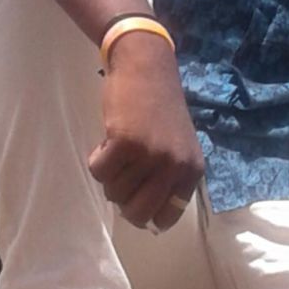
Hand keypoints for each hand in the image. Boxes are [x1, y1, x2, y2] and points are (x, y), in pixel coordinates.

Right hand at [88, 33, 204, 231]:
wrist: (148, 67)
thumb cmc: (160, 108)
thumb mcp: (177, 146)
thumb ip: (168, 179)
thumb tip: (148, 220)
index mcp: (192, 170)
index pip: (167, 217)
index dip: (146, 212)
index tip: (137, 194)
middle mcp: (175, 166)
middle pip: (137, 213)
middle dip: (123, 199)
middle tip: (124, 173)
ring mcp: (151, 155)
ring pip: (114, 192)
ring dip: (110, 174)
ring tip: (120, 147)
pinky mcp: (125, 143)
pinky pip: (99, 172)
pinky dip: (96, 159)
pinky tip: (108, 139)